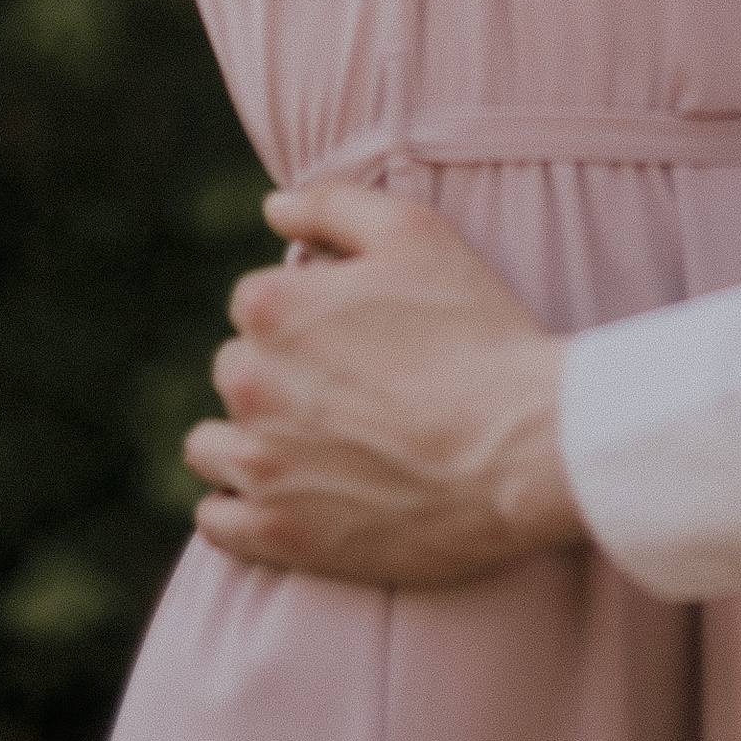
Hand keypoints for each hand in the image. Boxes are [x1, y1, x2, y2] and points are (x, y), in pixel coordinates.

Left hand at [188, 185, 581, 589]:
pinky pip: (216, 521)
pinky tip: (287, 495)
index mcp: (272, 307)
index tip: (357, 336)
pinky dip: (239, 509)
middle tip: (350, 391)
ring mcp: (261, 466)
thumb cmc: (478, 332)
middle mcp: (249, 384)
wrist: (528, 447)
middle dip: (279, 375)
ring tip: (313, 447)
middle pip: (238, 370)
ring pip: (211, 447)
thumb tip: (273, 208)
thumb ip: (331, 204)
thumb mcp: (416, 233)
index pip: (257, 302)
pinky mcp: (280, 536)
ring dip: (247, 441)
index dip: (308, 314)